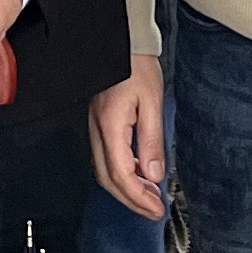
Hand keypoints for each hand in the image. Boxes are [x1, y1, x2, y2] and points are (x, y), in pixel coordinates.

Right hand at [90, 55, 166, 218]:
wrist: (123, 42)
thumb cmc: (136, 66)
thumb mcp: (152, 102)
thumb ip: (152, 141)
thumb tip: (154, 174)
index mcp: (110, 127)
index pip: (122, 174)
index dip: (139, 197)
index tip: (156, 209)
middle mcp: (97, 130)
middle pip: (108, 179)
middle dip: (131, 200)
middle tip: (153, 209)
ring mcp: (95, 127)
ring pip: (104, 170)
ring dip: (126, 188)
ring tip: (149, 195)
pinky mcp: (99, 123)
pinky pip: (105, 157)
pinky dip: (121, 173)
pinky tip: (138, 173)